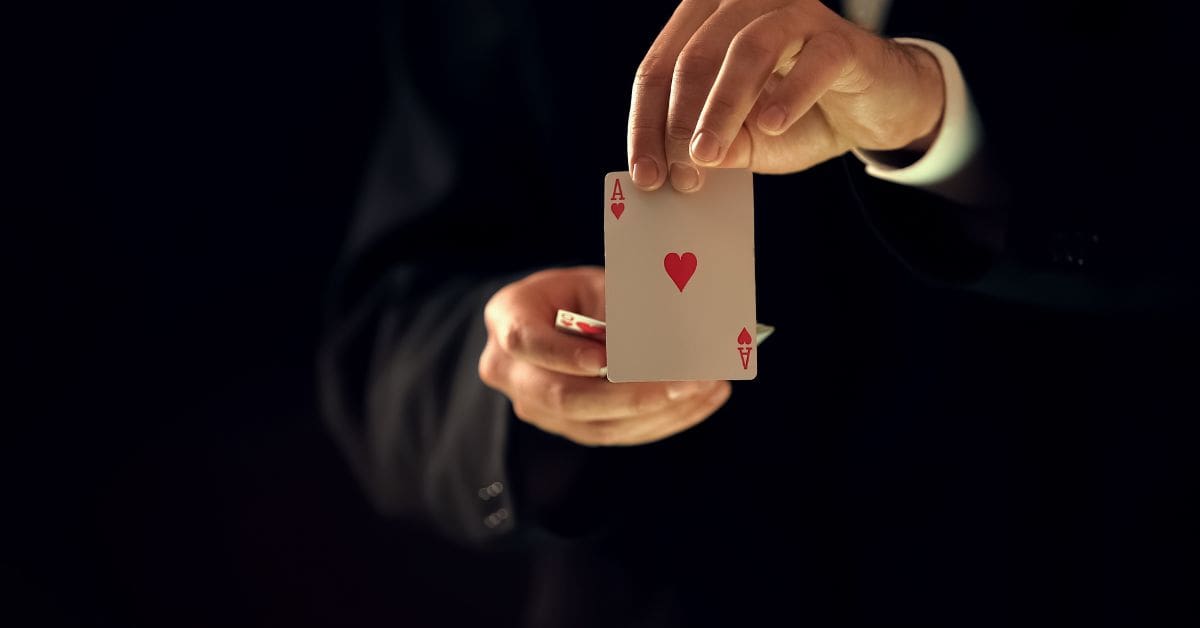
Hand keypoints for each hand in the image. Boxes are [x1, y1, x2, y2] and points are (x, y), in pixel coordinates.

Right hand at [479, 266, 730, 445]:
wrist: (558, 320)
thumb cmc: (580, 293)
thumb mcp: (597, 283)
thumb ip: (624, 304)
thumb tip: (672, 333)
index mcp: (507, 318)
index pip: (525, 340)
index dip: (564, 354)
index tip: (605, 360)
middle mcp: (511, 372)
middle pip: (564, 397)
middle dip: (631, 393)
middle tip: (686, 380)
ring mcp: (538, 408)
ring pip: (597, 424)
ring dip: (660, 410)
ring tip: (708, 385)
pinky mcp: (570, 429)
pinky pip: (617, 434)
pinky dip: (665, 419)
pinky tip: (703, 399)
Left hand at [628, 0, 944, 191]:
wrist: (874, 111)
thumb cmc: (801, 116)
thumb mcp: (746, 142)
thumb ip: (713, 149)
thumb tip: (677, 166)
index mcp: (707, 24)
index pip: (660, 68)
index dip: (646, 123)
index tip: (645, 174)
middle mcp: (745, 7)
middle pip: (694, 56)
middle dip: (680, 120)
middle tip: (679, 171)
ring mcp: (796, 16)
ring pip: (746, 49)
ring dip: (722, 107)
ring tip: (709, 153)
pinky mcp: (841, 39)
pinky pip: (813, 61)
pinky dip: (789, 94)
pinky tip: (772, 124)